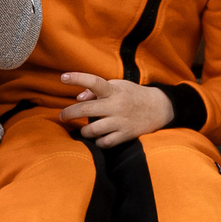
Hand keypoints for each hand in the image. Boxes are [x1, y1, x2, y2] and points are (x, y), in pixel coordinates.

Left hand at [58, 73, 173, 145]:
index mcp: (114, 90)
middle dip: (69, 113)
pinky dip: (98, 141)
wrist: (158, 108)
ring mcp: (121, 122)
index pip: (94, 82)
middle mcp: (116, 105)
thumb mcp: (117, 86)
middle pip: (86, 109)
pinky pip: (105, 143)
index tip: (63, 78)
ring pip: (93, 129)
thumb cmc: (132, 95)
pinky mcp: (126, 135)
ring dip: (84, 130)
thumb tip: (79, 97)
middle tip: (62, 116)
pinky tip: (98, 137)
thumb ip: (96, 91)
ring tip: (84, 129)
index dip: (78, 78)